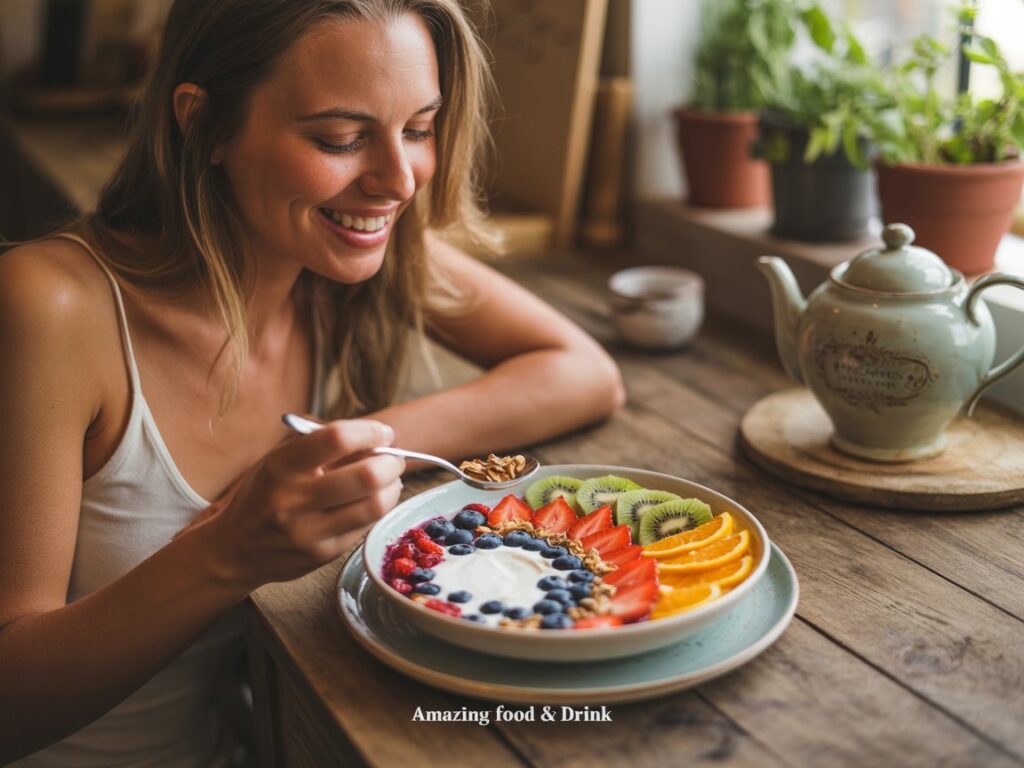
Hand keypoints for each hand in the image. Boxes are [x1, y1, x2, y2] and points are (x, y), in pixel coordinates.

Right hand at [199, 419, 403, 590]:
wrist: (235, 548)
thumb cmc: (266, 493)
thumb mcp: (280, 461)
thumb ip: (321, 447)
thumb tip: (375, 440)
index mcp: (281, 466)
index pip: (336, 439)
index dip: (369, 432)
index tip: (383, 433)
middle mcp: (293, 500)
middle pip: (365, 476)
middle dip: (391, 463)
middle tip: (393, 459)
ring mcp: (309, 531)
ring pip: (374, 506)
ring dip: (393, 487)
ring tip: (390, 480)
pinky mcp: (323, 554)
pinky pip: (366, 526)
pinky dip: (379, 508)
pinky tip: (374, 500)